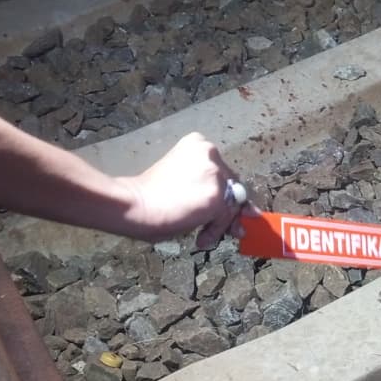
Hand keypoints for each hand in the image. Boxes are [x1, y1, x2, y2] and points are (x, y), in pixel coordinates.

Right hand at [119, 132, 256, 246]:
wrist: (134, 204)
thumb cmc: (149, 195)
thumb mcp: (181, 181)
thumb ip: (207, 188)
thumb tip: (246, 210)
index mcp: (198, 144)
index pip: (223, 171)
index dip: (224, 194)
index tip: (219, 210)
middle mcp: (210, 153)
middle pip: (233, 186)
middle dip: (228, 210)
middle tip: (220, 229)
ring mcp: (215, 173)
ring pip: (232, 204)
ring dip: (220, 223)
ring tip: (203, 235)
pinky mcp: (217, 195)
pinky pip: (225, 218)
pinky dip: (215, 231)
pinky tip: (201, 237)